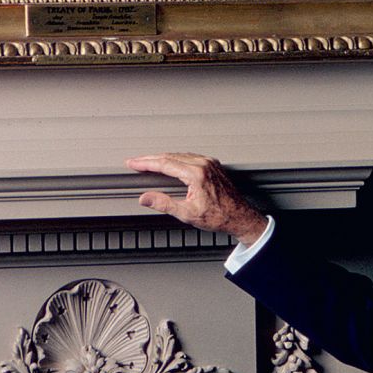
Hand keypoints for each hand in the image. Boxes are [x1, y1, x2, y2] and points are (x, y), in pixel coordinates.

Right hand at [126, 153, 266, 244]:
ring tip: (147, 162)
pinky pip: (189, 157)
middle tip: (135, 162)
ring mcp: (209, 162)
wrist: (239, 216)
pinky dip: (175, 159)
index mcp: (196, 174)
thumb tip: (145, 198)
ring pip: (179, 155)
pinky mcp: (212, 164)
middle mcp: (203, 164)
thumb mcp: (187, 214)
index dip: (145, 163)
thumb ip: (164, 204)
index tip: (132, 163)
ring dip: (162, 158)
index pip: (164, 163)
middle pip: (170, 156)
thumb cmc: (218, 217)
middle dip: (150, 159)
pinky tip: (168, 163)